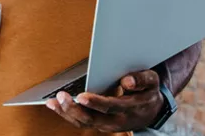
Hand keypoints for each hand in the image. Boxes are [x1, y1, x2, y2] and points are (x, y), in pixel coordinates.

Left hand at [46, 70, 165, 131]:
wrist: (152, 111)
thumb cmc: (147, 92)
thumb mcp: (152, 81)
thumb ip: (142, 80)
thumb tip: (127, 81)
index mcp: (132, 108)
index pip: (112, 107)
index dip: (96, 103)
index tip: (81, 96)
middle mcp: (119, 120)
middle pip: (94, 119)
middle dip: (75, 109)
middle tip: (61, 96)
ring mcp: (108, 125)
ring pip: (85, 123)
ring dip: (67, 113)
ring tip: (52, 102)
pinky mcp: (99, 124)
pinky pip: (81, 122)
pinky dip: (66, 114)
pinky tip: (53, 105)